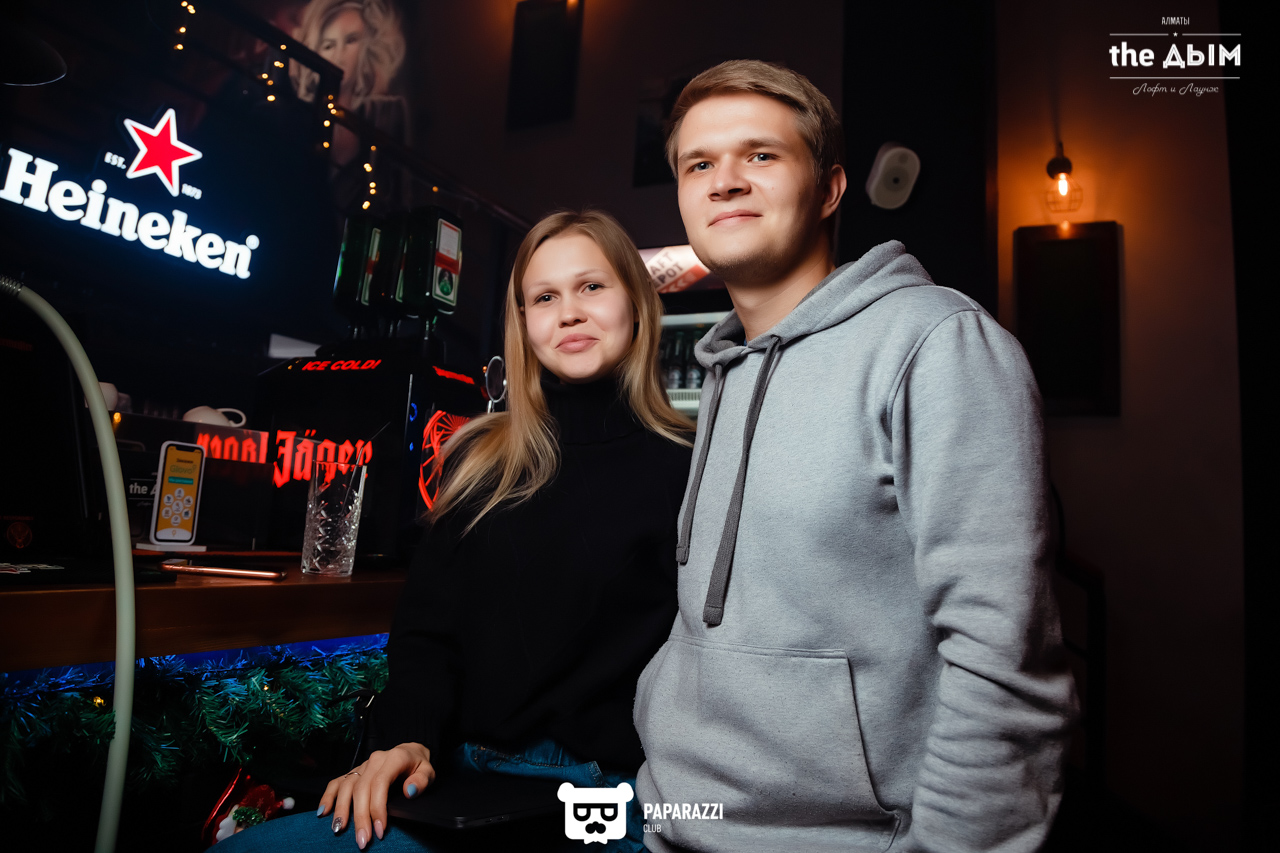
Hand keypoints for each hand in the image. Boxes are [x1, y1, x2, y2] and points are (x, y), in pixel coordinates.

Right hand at [318, 742, 434, 848]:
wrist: (409, 751)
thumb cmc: (418, 765)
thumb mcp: (429, 770)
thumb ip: (422, 780)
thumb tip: (409, 791)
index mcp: (393, 758)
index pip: (380, 783)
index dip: (378, 808)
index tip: (380, 830)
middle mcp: (374, 760)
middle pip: (361, 788)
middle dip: (360, 816)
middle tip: (362, 839)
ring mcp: (362, 766)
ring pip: (346, 786)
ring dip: (341, 809)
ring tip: (339, 830)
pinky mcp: (354, 772)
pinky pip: (337, 782)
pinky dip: (328, 796)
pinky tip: (323, 812)